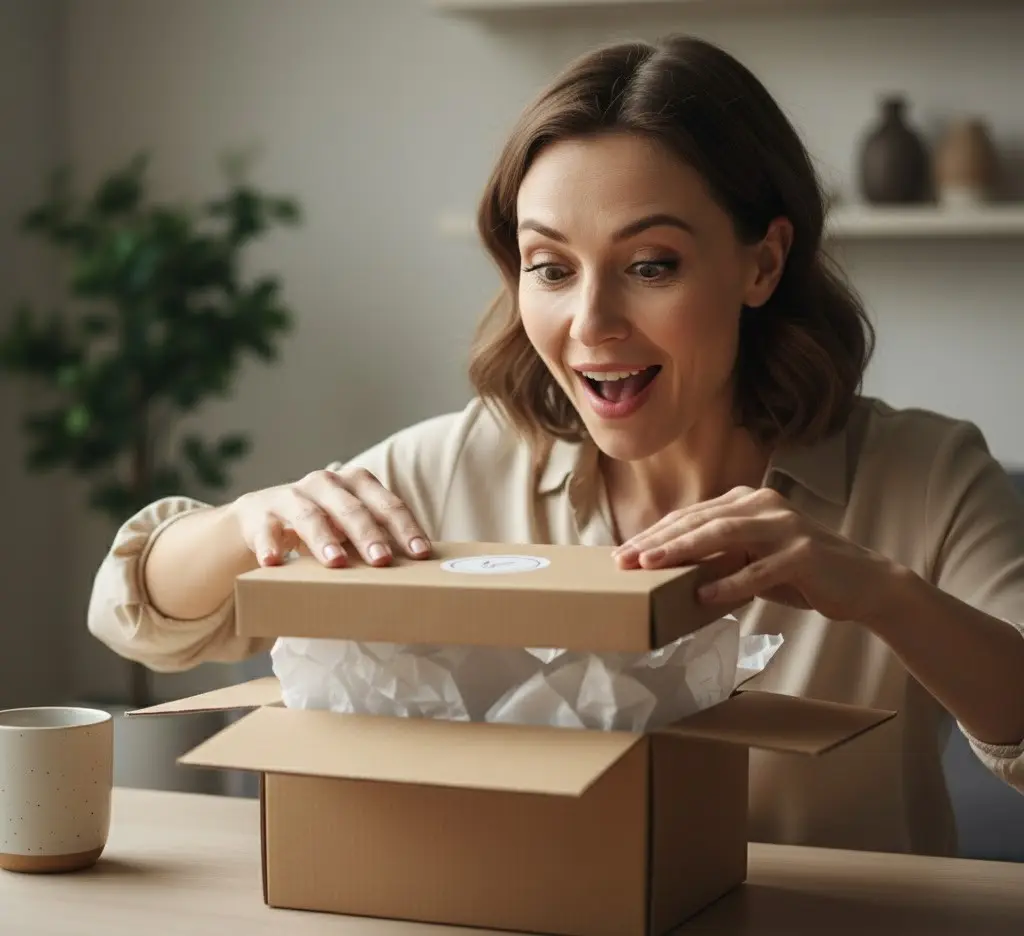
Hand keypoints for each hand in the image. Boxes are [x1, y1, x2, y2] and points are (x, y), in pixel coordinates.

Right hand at [231, 468, 430, 567]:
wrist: (261, 518)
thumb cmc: (324, 526)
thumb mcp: (351, 527)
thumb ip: (379, 540)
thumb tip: (424, 575)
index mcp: (357, 484)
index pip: (387, 505)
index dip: (405, 528)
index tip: (420, 555)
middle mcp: (325, 484)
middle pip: (352, 508)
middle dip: (369, 534)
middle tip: (382, 560)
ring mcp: (290, 496)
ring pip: (310, 515)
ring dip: (324, 539)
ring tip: (336, 563)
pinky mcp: (259, 515)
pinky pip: (265, 530)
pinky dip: (268, 544)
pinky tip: (272, 563)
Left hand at [611, 486, 898, 623]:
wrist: (862, 583)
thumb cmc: (797, 573)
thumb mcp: (752, 558)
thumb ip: (718, 555)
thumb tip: (666, 568)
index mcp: (747, 502)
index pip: (691, 516)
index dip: (655, 533)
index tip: (622, 552)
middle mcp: (764, 505)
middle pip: (701, 520)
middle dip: (659, 540)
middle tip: (625, 559)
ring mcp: (786, 526)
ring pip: (724, 534)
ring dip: (684, 551)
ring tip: (652, 566)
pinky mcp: (804, 552)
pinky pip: (760, 569)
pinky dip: (730, 583)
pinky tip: (703, 596)